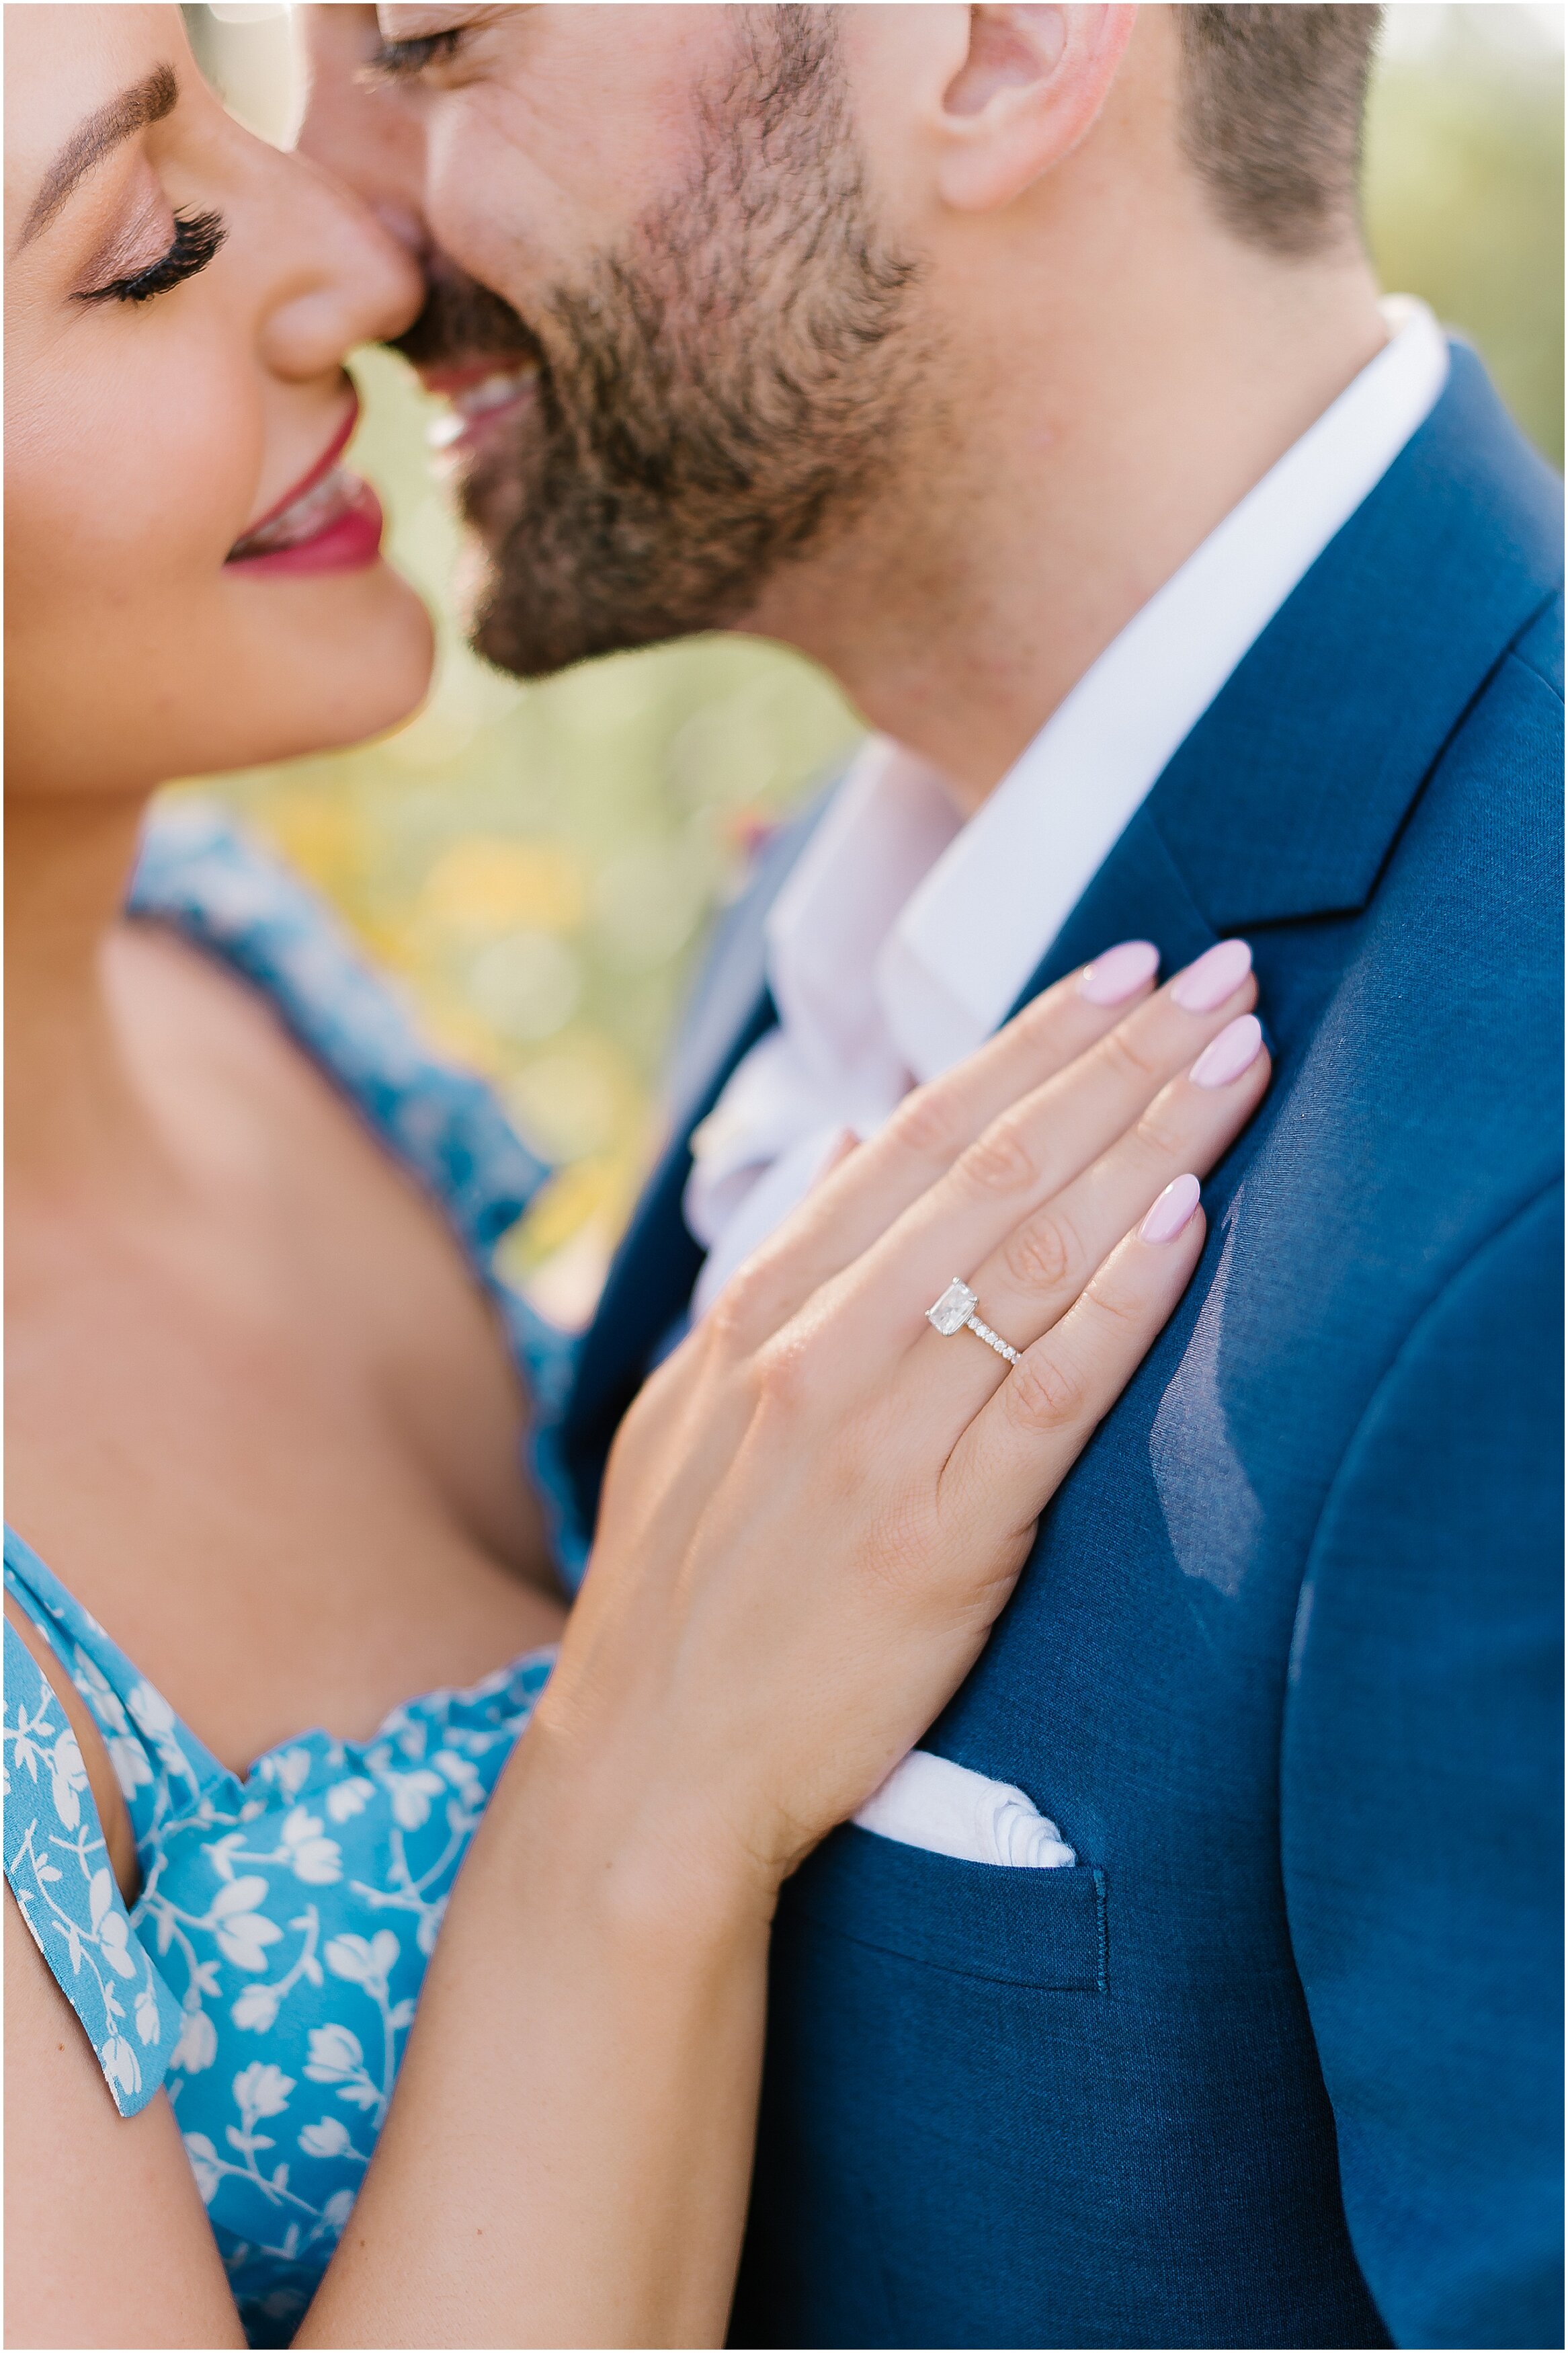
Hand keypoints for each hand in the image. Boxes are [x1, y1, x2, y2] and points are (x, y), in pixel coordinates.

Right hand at [530, 939, 1267, 1905]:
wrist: (650, 1770)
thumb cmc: (682, 1590)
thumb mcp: (687, 1407)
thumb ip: (769, 1270)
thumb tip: (839, 1142)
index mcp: (756, 1311)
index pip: (916, 1136)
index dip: (1031, 1042)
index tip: (1123, 972)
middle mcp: (811, 1351)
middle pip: (991, 1169)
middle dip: (1118, 1060)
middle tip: (1221, 976)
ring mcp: (872, 1441)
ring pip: (1029, 1257)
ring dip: (1148, 1142)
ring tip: (1238, 1059)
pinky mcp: (935, 1540)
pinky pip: (1043, 1397)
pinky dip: (1119, 1302)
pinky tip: (1187, 1220)